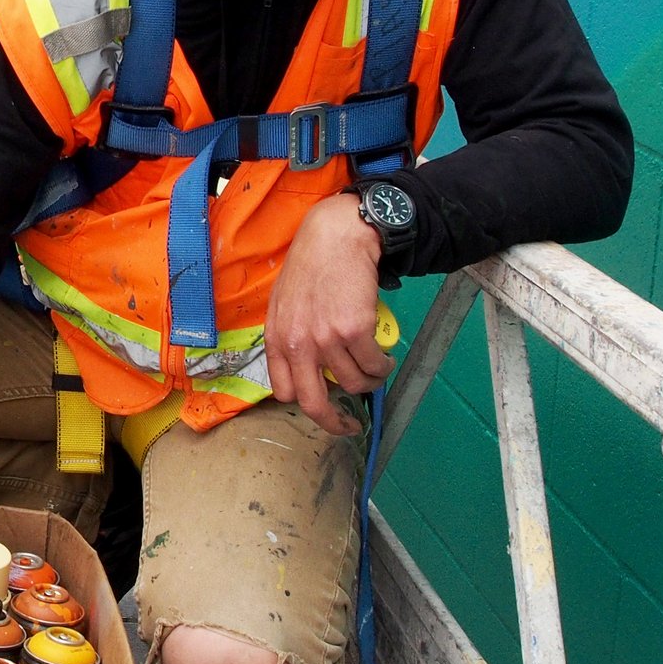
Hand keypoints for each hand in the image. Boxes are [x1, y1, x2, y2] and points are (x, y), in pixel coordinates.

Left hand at [262, 194, 395, 434]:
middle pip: (314, 404)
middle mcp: (298, 344)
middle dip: (335, 423)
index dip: (305, 402)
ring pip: (354, 383)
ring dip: (370, 383)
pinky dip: (384, 366)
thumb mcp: (284, 304)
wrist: (336, 238)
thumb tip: (305, 366)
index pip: (284, 390)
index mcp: (277, 339)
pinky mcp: (354, 330)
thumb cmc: (311, 266)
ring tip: (377, 371)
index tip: (322, 405)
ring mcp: (326, 339)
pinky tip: (386, 358)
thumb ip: (289, 336)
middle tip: (350, 425)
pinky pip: (374, 364)